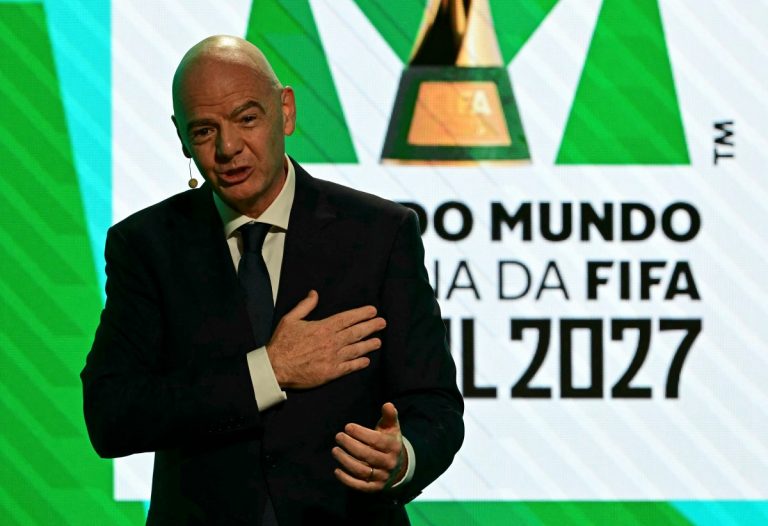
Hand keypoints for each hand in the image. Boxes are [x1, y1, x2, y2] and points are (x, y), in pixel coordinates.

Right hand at [266, 290, 384, 388]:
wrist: (276, 368)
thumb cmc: (282, 343)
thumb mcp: (290, 319)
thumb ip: (305, 306)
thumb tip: (314, 293)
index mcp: (323, 327)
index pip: (347, 318)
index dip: (362, 314)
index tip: (373, 311)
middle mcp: (332, 342)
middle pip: (356, 332)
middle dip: (371, 326)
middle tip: (382, 323)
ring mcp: (333, 358)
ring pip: (356, 349)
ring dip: (369, 345)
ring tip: (378, 341)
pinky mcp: (331, 373)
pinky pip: (349, 367)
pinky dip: (359, 363)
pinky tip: (366, 361)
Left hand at [332, 402, 407, 491]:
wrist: (397, 466)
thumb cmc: (389, 441)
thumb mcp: (391, 428)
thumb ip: (389, 415)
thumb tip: (387, 404)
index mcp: (394, 447)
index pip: (376, 440)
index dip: (360, 433)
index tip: (347, 427)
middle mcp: (389, 463)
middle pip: (367, 455)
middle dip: (350, 445)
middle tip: (338, 436)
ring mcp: (382, 477)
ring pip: (361, 471)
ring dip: (345, 460)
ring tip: (335, 450)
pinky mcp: (375, 488)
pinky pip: (359, 486)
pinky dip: (346, 479)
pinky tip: (336, 470)